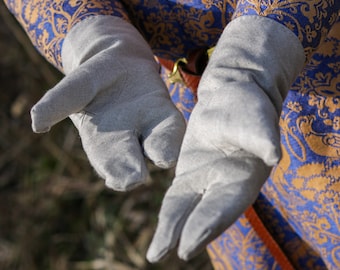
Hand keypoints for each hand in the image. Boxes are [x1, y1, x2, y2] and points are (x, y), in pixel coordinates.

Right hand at [31, 16, 185, 190]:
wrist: (118, 62)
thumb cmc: (93, 80)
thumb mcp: (75, 88)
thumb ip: (59, 103)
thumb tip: (36, 123)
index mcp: (102, 142)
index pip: (108, 160)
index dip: (113, 168)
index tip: (119, 178)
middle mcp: (129, 141)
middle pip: (133, 160)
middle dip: (133, 169)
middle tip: (136, 177)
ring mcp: (151, 129)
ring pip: (158, 146)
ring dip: (161, 152)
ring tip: (165, 156)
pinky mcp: (168, 114)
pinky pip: (174, 128)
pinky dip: (176, 136)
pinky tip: (183, 140)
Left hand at [147, 15, 304, 261]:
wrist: (231, 95)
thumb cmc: (247, 105)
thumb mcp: (255, 118)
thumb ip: (262, 136)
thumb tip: (272, 154)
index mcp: (244, 177)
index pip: (224, 206)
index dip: (208, 225)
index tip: (188, 244)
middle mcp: (225, 186)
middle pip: (204, 215)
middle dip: (187, 234)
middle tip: (165, 254)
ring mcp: (206, 181)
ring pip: (188, 209)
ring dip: (173, 230)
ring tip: (155, 254)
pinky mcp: (189, 172)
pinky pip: (178, 197)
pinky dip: (169, 215)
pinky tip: (159, 231)